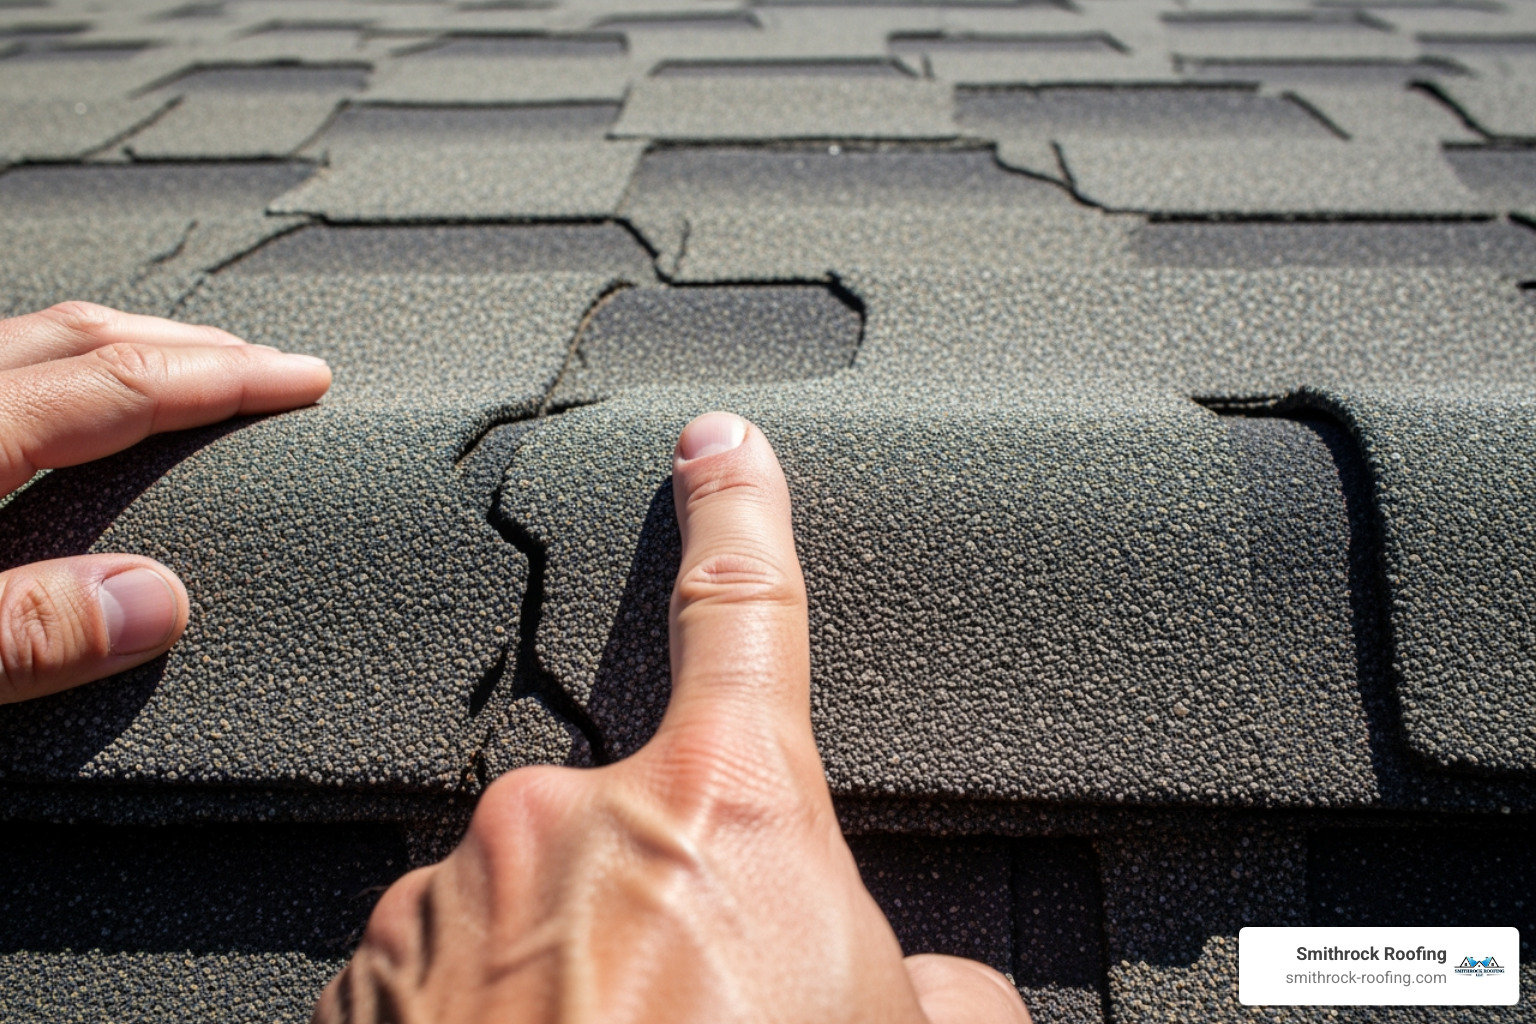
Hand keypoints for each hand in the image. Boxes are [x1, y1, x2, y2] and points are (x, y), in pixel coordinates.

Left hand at [0, 301, 330, 703]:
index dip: (226, 379)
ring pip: (23, 344)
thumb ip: (25, 633)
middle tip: (270, 367)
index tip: (306, 381)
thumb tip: (162, 602)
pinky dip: (50, 378)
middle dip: (188, 345)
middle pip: (75, 336)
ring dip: (116, 352)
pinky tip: (59, 422)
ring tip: (186, 376)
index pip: (116, 385)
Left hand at [315, 413, 1031, 1023]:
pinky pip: (451, 972)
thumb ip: (936, 991)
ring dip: (583, 978)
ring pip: (543, 911)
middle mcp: (573, 823)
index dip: (741, 514)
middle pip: (648, 830)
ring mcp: (456, 898)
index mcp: (722, 813)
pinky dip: (493, 1021)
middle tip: (707, 1016)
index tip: (722, 449)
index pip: (744, 609)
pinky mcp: (373, 975)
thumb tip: (951, 993)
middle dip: (678, 910)